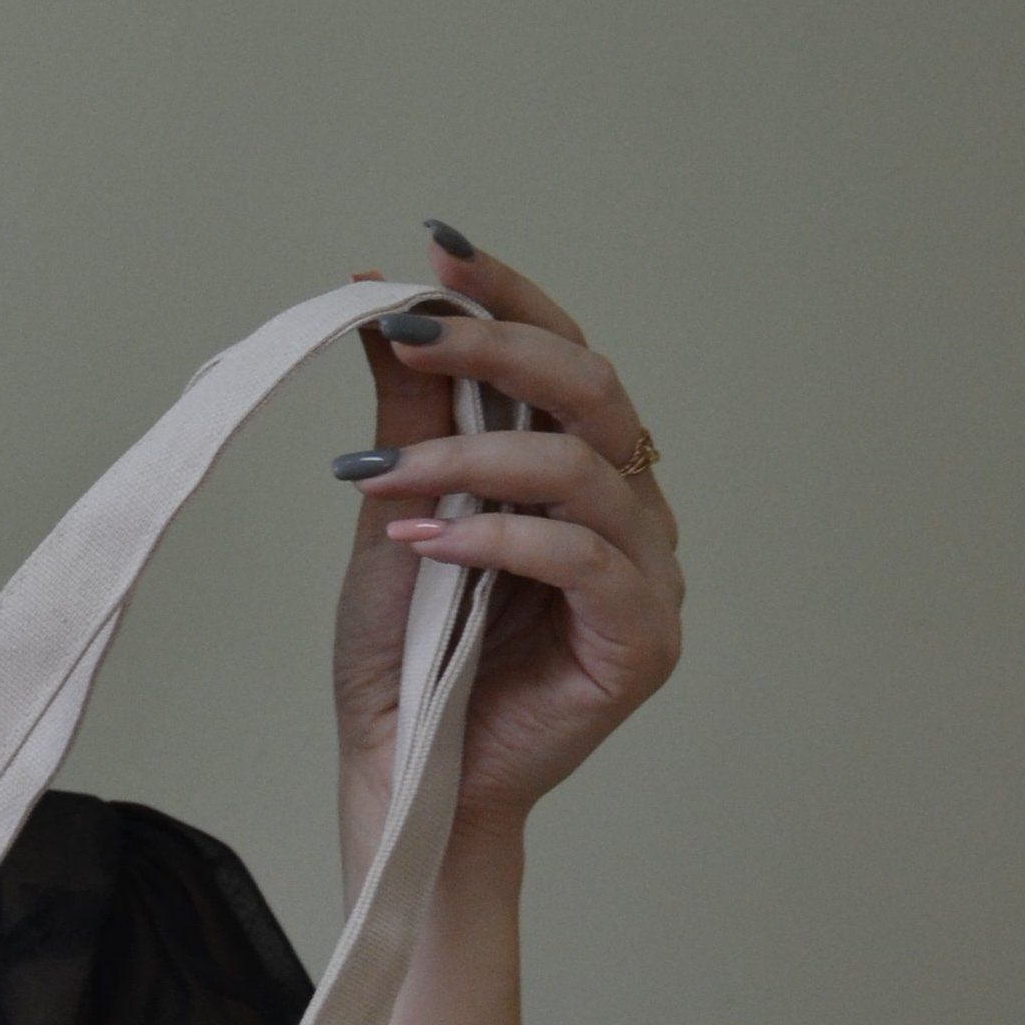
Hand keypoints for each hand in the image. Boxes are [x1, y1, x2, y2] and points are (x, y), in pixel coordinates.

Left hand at [330, 231, 683, 866]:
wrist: (405, 777)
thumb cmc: (406, 658)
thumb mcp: (394, 512)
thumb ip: (411, 416)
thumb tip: (387, 304)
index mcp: (579, 466)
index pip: (561, 352)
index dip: (507, 296)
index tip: (436, 248)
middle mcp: (627, 507)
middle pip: (590, 388)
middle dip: (497, 347)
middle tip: (413, 331)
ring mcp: (646, 573)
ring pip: (580, 470)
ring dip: (471, 457)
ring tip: (379, 477)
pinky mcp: (642, 640)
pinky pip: (582, 560)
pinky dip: (497, 540)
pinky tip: (423, 544)